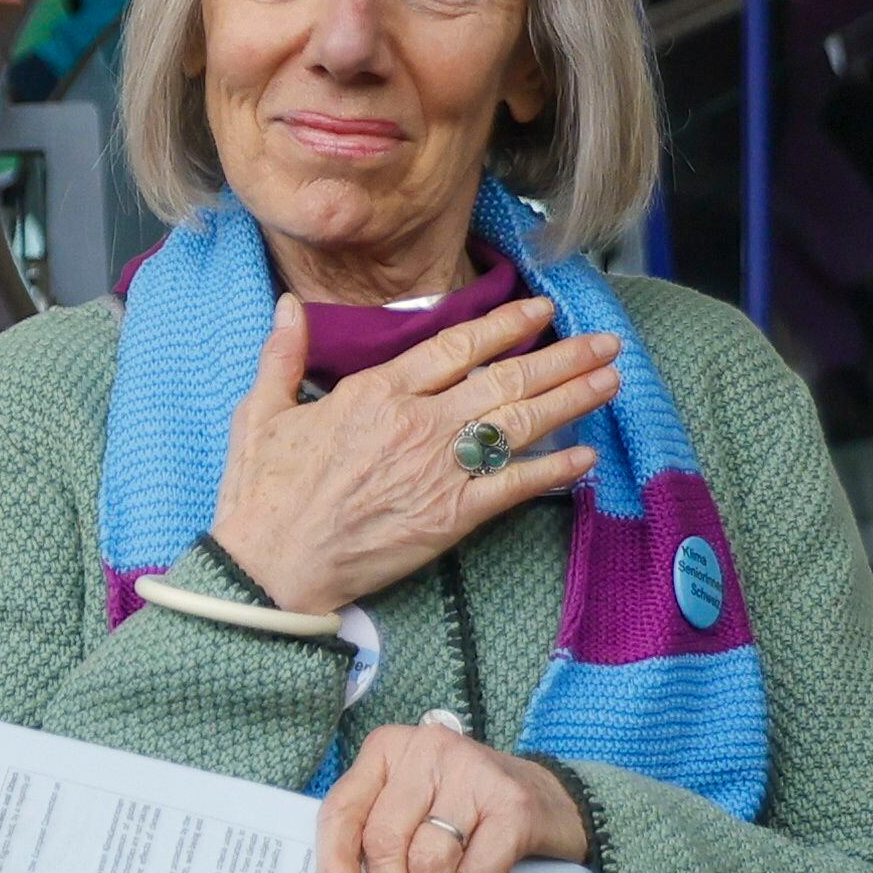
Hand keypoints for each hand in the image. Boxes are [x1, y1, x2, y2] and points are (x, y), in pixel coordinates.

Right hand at [206, 295, 619, 618]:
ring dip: (571, 399)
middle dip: (563, 357)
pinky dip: (553, 470)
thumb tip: (289, 306)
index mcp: (377, 392)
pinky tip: (585, 455)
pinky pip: (514, 488)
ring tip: (611, 380)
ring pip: (519, 424)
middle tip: (606, 342)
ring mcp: (438, 470)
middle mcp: (418, 423)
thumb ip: (281, 354)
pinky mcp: (449, 517)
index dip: (506, 325)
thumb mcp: (261, 412)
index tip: (540, 310)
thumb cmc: (262, 493)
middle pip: (506, 379)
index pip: (458, 346)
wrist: (271, 566)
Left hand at [315, 722, 589, 872]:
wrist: (557, 801)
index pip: (344, 809)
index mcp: (388, 751)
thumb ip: (384, 841)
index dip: (335, 863)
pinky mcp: (511, 804)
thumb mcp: (418, 810)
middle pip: (387, 843)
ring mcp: (471, 772)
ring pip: (430, 865)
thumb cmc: (471, 814)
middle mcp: (427, 752)